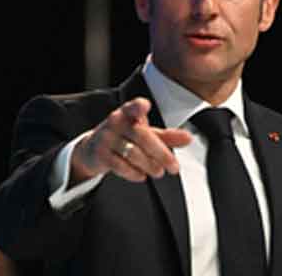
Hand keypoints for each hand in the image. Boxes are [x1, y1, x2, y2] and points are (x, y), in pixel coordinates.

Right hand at [71, 98, 192, 183]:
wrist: (92, 149)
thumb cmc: (125, 137)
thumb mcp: (146, 133)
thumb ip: (167, 136)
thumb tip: (189, 138)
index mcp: (128, 112)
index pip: (133, 106)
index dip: (138, 106)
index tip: (145, 106)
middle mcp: (116, 122)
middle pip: (142, 137)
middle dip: (161, 154)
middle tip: (174, 168)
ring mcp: (106, 138)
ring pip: (132, 153)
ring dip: (149, 165)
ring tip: (159, 172)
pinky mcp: (100, 155)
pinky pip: (119, 165)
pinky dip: (134, 173)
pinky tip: (142, 176)